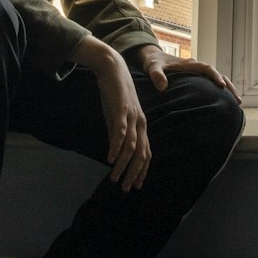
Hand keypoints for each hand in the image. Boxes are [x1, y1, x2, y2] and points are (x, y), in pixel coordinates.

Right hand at [70, 35, 150, 190]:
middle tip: (126, 189)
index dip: (142, 171)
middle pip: (141, 154)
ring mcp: (132, 116)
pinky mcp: (121, 110)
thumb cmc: (116, 93)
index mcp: (141, 125)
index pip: (146, 153)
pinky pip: (120, 132)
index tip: (136, 186)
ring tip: (115, 178)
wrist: (113, 68)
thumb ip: (118, 133)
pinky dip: (116, 147)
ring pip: (131, 146)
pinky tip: (110, 159)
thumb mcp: (118, 116)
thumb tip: (116, 151)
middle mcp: (140, 122)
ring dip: (123, 165)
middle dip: (134, 173)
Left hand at [131, 43, 242, 107]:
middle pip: (218, 74)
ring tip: (238, 103)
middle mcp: (197, 67)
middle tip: (238, 100)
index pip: (207, 68)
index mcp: (190, 64)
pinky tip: (225, 102)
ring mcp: (198, 73)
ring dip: (228, 89)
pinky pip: (211, 83)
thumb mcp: (152, 67)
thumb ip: (156, 75)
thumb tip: (162, 88)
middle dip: (229, 86)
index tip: (222, 86)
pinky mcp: (196, 78)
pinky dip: (220, 90)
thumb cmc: (153, 63)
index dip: (215, 76)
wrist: (153, 58)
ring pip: (217, 79)